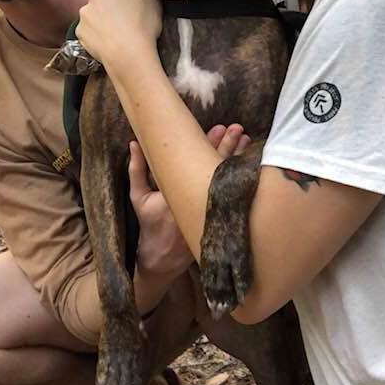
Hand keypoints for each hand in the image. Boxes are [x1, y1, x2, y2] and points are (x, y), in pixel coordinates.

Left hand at [76, 0, 161, 67]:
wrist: (128, 56)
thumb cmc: (142, 28)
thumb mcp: (153, 0)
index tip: (134, 2)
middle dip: (112, 3)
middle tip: (125, 18)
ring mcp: (85, 14)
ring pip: (94, 12)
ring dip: (102, 17)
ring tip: (116, 31)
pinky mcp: (80, 31)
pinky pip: (88, 28)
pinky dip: (95, 32)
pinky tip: (107, 39)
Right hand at [131, 125, 250, 279]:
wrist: (163, 256)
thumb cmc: (150, 223)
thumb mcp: (138, 198)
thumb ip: (136, 170)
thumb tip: (134, 144)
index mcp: (176, 194)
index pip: (197, 163)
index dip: (209, 144)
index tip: (219, 128)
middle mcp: (196, 202)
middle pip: (216, 168)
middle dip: (228, 147)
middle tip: (237, 129)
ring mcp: (210, 211)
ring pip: (229, 180)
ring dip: (238, 159)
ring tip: (247, 140)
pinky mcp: (219, 218)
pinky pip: (233, 194)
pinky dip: (241, 179)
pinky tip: (250, 164)